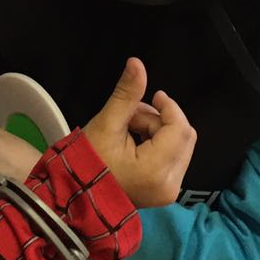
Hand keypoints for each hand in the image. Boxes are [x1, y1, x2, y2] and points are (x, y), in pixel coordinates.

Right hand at [82, 58, 194, 208]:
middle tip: (132, 116)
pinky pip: (174, 159)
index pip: (179, 128)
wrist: (76, 196)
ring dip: (158, 131)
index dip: (169, 107)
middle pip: (183, 136)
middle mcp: (170, 185)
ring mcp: (169, 191)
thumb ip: (127, 94)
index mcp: (156, 170)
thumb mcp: (106, 124)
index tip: (153, 95)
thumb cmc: (88, 161)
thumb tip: (137, 62)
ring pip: (180, 146)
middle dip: (161, 120)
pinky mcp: (165, 192)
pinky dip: (159, 145)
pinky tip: (136, 144)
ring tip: (129, 130)